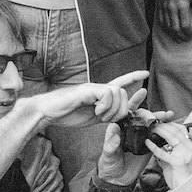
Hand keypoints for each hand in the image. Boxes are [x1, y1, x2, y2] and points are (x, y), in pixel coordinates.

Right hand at [31, 70, 148, 127]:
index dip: (133, 78)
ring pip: (117, 93)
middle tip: (107, 118)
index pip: (119, 83)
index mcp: (99, 95)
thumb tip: (117, 116)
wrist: (46, 112)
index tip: (145, 73)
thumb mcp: (91, 117)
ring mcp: (92, 88)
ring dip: (112, 110)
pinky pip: (106, 94)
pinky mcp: (86, 90)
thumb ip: (105, 114)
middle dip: (121, 109)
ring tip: (100, 115)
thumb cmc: (65, 114)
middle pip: (122, 92)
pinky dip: (105, 106)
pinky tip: (96, 111)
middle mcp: (97, 88)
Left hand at [96, 108, 171, 185]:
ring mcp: (140, 138)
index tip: (142, 93)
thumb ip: (110, 143)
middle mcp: (131, 131)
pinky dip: (164, 133)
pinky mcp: (148, 147)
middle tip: (162, 113)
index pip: (127, 112)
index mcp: (120, 128)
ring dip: (161, 121)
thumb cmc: (109, 166)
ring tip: (170, 116)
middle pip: (143, 117)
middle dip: (153, 113)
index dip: (134, 101)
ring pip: (152, 126)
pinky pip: (157, 138)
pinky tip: (172, 128)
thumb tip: (113, 128)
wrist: (117, 181)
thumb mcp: (107, 155)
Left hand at [145, 120, 191, 190]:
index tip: (160, 121)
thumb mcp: (178, 161)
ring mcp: (186, 155)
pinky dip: (153, 146)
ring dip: (159, 131)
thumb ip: (170, 151)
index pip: (182, 129)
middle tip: (152, 123)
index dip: (170, 124)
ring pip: (171, 137)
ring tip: (150, 129)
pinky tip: (147, 142)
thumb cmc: (182, 178)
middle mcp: (191, 149)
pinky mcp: (178, 162)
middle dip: (163, 125)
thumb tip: (158, 144)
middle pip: (176, 131)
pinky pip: (163, 152)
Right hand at [155, 0, 191, 40]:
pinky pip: (161, 21)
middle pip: (175, 29)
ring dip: (173, 35)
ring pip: (167, 27)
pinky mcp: (159, 6)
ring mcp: (164, 8)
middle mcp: (172, 8)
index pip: (185, 25)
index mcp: (182, 5)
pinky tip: (170, 31)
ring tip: (179, 38)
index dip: (189, 33)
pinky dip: (166, 29)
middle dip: (181, 37)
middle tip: (186, 40)